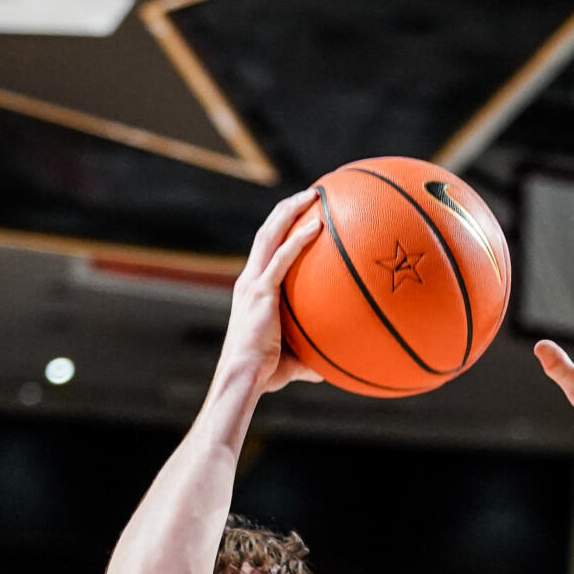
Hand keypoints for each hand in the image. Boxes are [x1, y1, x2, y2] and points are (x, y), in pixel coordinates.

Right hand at [218, 190, 323, 394]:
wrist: (243, 379)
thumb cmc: (264, 374)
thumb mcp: (291, 360)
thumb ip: (309, 356)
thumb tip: (330, 367)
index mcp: (252, 290)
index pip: (265, 250)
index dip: (280, 229)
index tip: (301, 214)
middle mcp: (249, 280)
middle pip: (266, 232)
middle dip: (287, 209)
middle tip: (311, 194)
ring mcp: (252, 284)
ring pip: (269, 235)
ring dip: (290, 211)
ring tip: (314, 195)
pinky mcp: (260, 292)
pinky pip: (282, 258)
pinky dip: (299, 240)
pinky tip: (318, 227)